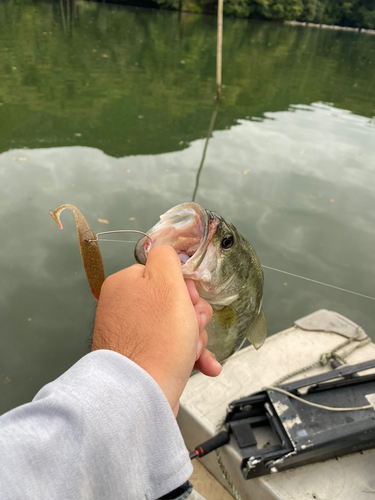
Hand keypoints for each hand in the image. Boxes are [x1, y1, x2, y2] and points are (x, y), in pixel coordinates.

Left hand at [91, 245, 221, 414]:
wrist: (142, 395)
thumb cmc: (157, 340)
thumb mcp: (166, 283)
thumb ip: (166, 257)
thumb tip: (165, 249)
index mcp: (126, 284)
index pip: (167, 274)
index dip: (186, 289)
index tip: (190, 302)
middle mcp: (124, 308)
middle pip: (174, 301)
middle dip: (193, 316)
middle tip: (192, 328)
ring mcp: (132, 335)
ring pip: (177, 326)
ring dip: (194, 338)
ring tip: (192, 351)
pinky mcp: (142, 358)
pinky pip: (171, 348)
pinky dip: (189, 355)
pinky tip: (202, 364)